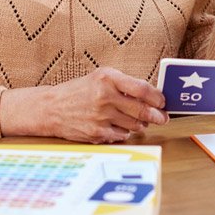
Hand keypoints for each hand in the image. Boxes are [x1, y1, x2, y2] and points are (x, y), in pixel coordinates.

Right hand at [0, 68, 167, 143]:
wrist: (51, 108)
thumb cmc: (79, 91)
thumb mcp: (101, 78)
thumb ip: (125, 84)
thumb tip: (152, 97)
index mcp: (108, 79)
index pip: (142, 89)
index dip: (157, 98)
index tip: (163, 102)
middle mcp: (104, 97)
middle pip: (142, 111)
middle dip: (157, 116)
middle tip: (163, 118)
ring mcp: (100, 117)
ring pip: (134, 126)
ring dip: (141, 125)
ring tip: (139, 121)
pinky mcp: (96, 133)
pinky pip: (121, 136)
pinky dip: (125, 133)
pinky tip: (120, 127)